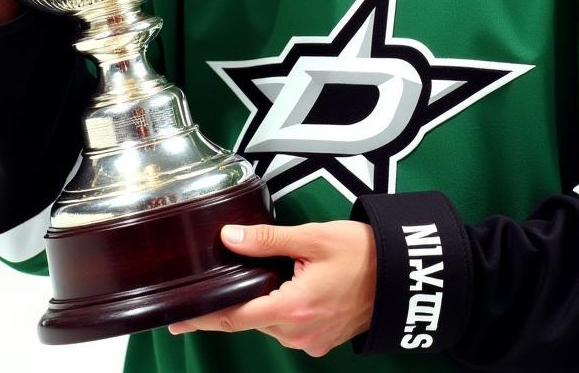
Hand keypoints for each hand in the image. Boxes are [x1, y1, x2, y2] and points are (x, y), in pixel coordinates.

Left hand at [169, 221, 375, 357]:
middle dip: (237, 299)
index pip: (233, 317)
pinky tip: (290, 285)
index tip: (176, 320)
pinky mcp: (321, 340)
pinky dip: (281, 307)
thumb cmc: (362, 252)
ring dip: (263, 301)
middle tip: (223, 279)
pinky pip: (288, 326)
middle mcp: (298, 333)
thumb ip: (267, 239)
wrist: (402, 274)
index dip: (202, 317)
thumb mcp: (312, 237)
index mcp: (292, 308)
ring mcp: (311, 341)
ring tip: (276, 273)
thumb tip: (228, 237)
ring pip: (269, 322)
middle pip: (250, 318)